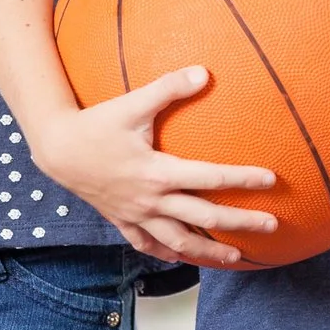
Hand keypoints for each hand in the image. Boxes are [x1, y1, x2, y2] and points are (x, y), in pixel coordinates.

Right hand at [22, 66, 279, 267]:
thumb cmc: (97, 123)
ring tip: (236, 256)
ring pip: (179, 241)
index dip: (243, 179)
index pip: (211, 178)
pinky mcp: (122, 220)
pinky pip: (148, 244)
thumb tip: (204, 72)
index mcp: (158, 172)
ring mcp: (136, 215)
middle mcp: (151, 200)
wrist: (56, 149)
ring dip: (209, 251)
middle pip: (204, 217)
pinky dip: (168, 253)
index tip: (271, 179)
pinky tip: (183, 258)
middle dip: (240, 223)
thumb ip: (169, 88)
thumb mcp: (133, 103)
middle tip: (272, 225)